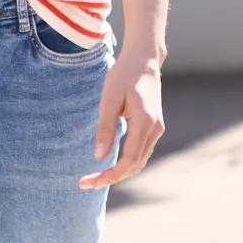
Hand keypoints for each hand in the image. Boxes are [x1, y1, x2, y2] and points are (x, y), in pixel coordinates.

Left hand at [78, 52, 163, 189]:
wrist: (144, 60)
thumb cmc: (124, 75)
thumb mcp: (109, 99)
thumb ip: (105, 128)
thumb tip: (99, 158)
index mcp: (145, 122)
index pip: (129, 160)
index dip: (110, 175)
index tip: (89, 182)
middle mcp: (155, 129)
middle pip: (135, 165)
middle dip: (111, 177)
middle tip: (85, 183)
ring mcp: (157, 128)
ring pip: (139, 161)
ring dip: (119, 172)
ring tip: (95, 177)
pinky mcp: (154, 126)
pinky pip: (141, 152)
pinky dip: (126, 162)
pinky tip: (110, 164)